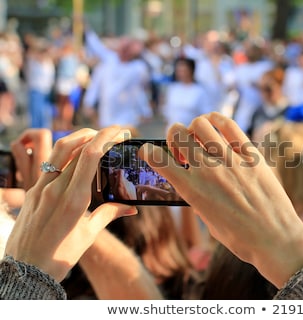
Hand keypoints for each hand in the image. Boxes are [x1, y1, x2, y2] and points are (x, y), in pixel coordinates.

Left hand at [5, 127, 136, 281]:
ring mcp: (40, 188)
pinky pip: (50, 164)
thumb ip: (110, 214)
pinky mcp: (32, 191)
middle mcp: (55, 189)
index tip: (120, 130)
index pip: (90, 155)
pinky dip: (66, 153)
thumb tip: (132, 208)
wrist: (27, 271)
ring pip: (59, 150)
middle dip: (97, 134)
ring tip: (94, 136)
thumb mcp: (89, 234)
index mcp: (74, 199)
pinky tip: (75, 157)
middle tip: (112, 133)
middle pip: (76, 146)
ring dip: (78, 137)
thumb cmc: (61, 256)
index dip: (106, 136)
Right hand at [110, 169, 136, 199]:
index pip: (120, 171)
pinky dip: (125, 188)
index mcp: (121, 182)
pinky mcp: (133, 188)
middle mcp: (127, 182)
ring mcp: (131, 185)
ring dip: (122, 184)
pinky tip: (123, 193)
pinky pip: (128, 186)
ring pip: (125, 182)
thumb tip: (111, 174)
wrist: (130, 204)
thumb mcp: (113, 190)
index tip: (113, 173)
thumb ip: (112, 181)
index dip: (116, 171)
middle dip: (118, 180)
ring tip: (119, 190)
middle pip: (122, 177)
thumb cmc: (121, 199)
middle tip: (114, 184)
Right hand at [139, 112, 302, 287]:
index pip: (158, 159)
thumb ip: (197, 197)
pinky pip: (229, 125)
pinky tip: (215, 123)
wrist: (275, 239)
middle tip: (182, 148)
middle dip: (174, 136)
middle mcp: (207, 170)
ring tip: (201, 138)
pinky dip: (217, 119)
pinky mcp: (250, 155)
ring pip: (201, 124)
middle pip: (178, 134)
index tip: (148, 151)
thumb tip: (193, 181)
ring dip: (194, 127)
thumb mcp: (208, 220)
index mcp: (192, 189)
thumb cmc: (240, 238)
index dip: (148, 152)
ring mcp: (230, 159)